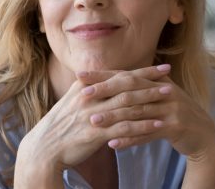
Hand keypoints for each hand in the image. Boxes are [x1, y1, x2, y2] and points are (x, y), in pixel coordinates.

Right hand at [14, 65, 172, 185]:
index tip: (160, 67)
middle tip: (169, 77)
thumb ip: (91, 90)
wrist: (43, 148)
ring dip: (151, 99)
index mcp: (85, 86)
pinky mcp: (96, 133)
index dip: (141, 71)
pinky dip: (143, 125)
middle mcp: (90, 97)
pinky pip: (125, 127)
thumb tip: (109, 82)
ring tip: (170, 97)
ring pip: (128, 104)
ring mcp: (93, 114)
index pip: (118, 75)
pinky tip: (158, 124)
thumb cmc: (60, 125)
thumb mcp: (73, 101)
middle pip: (125, 85)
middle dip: (149, 80)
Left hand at [81, 65, 214, 162]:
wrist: (205, 135)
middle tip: (82, 96)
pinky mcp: (176, 126)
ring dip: (113, 117)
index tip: (80, 75)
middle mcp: (164, 91)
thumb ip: (139, 89)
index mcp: (157, 81)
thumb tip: (111, 81)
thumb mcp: (159, 97)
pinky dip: (130, 138)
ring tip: (93, 121)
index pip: (126, 75)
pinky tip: (113, 143)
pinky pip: (148, 133)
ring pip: (137, 111)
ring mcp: (172, 108)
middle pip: (130, 89)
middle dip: (105, 91)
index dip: (103, 75)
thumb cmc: (175, 115)